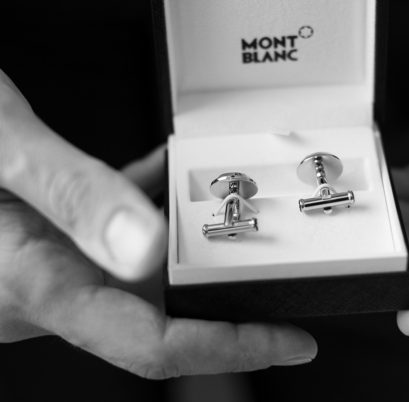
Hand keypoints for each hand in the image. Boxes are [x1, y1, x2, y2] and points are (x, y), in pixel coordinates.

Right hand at [0, 71, 316, 376]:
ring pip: (141, 275)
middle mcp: (47, 286)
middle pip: (157, 316)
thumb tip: (148, 250)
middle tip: (280, 275)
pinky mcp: (50, 239)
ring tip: (235, 222)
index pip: (153, 343)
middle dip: (224, 303)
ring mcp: (50, 266)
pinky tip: (161, 177)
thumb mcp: (5, 150)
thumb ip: (73, 198)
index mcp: (37, 281)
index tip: (290, 341)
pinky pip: (114, 235)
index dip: (230, 347)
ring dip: (188, 250)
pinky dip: (145, 208)